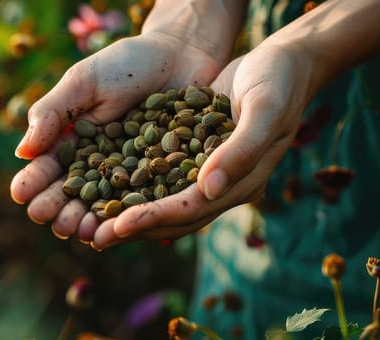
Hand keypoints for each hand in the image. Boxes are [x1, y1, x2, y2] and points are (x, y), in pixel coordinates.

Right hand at [9, 28, 230, 240]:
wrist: (184, 54)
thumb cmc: (128, 63)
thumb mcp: (84, 81)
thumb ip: (53, 112)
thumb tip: (21, 151)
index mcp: (71, 142)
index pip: (47, 169)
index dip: (33, 183)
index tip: (22, 194)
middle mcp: (97, 165)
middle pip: (72, 195)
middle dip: (57, 209)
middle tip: (48, 218)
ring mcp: (129, 176)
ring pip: (103, 207)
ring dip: (88, 222)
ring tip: (78, 231)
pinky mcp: (161, 181)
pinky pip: (143, 204)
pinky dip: (129, 219)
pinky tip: (119, 229)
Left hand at [91, 42, 316, 248]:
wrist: (285, 61)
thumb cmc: (279, 81)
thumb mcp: (265, 110)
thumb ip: (240, 151)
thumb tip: (207, 190)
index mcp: (242, 183)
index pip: (190, 209)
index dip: (154, 218)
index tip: (118, 225)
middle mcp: (223, 185)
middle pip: (173, 216)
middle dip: (135, 227)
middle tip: (94, 237)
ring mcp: (209, 171)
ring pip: (164, 200)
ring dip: (131, 213)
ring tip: (94, 222)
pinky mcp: (195, 152)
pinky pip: (162, 175)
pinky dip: (136, 184)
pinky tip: (107, 184)